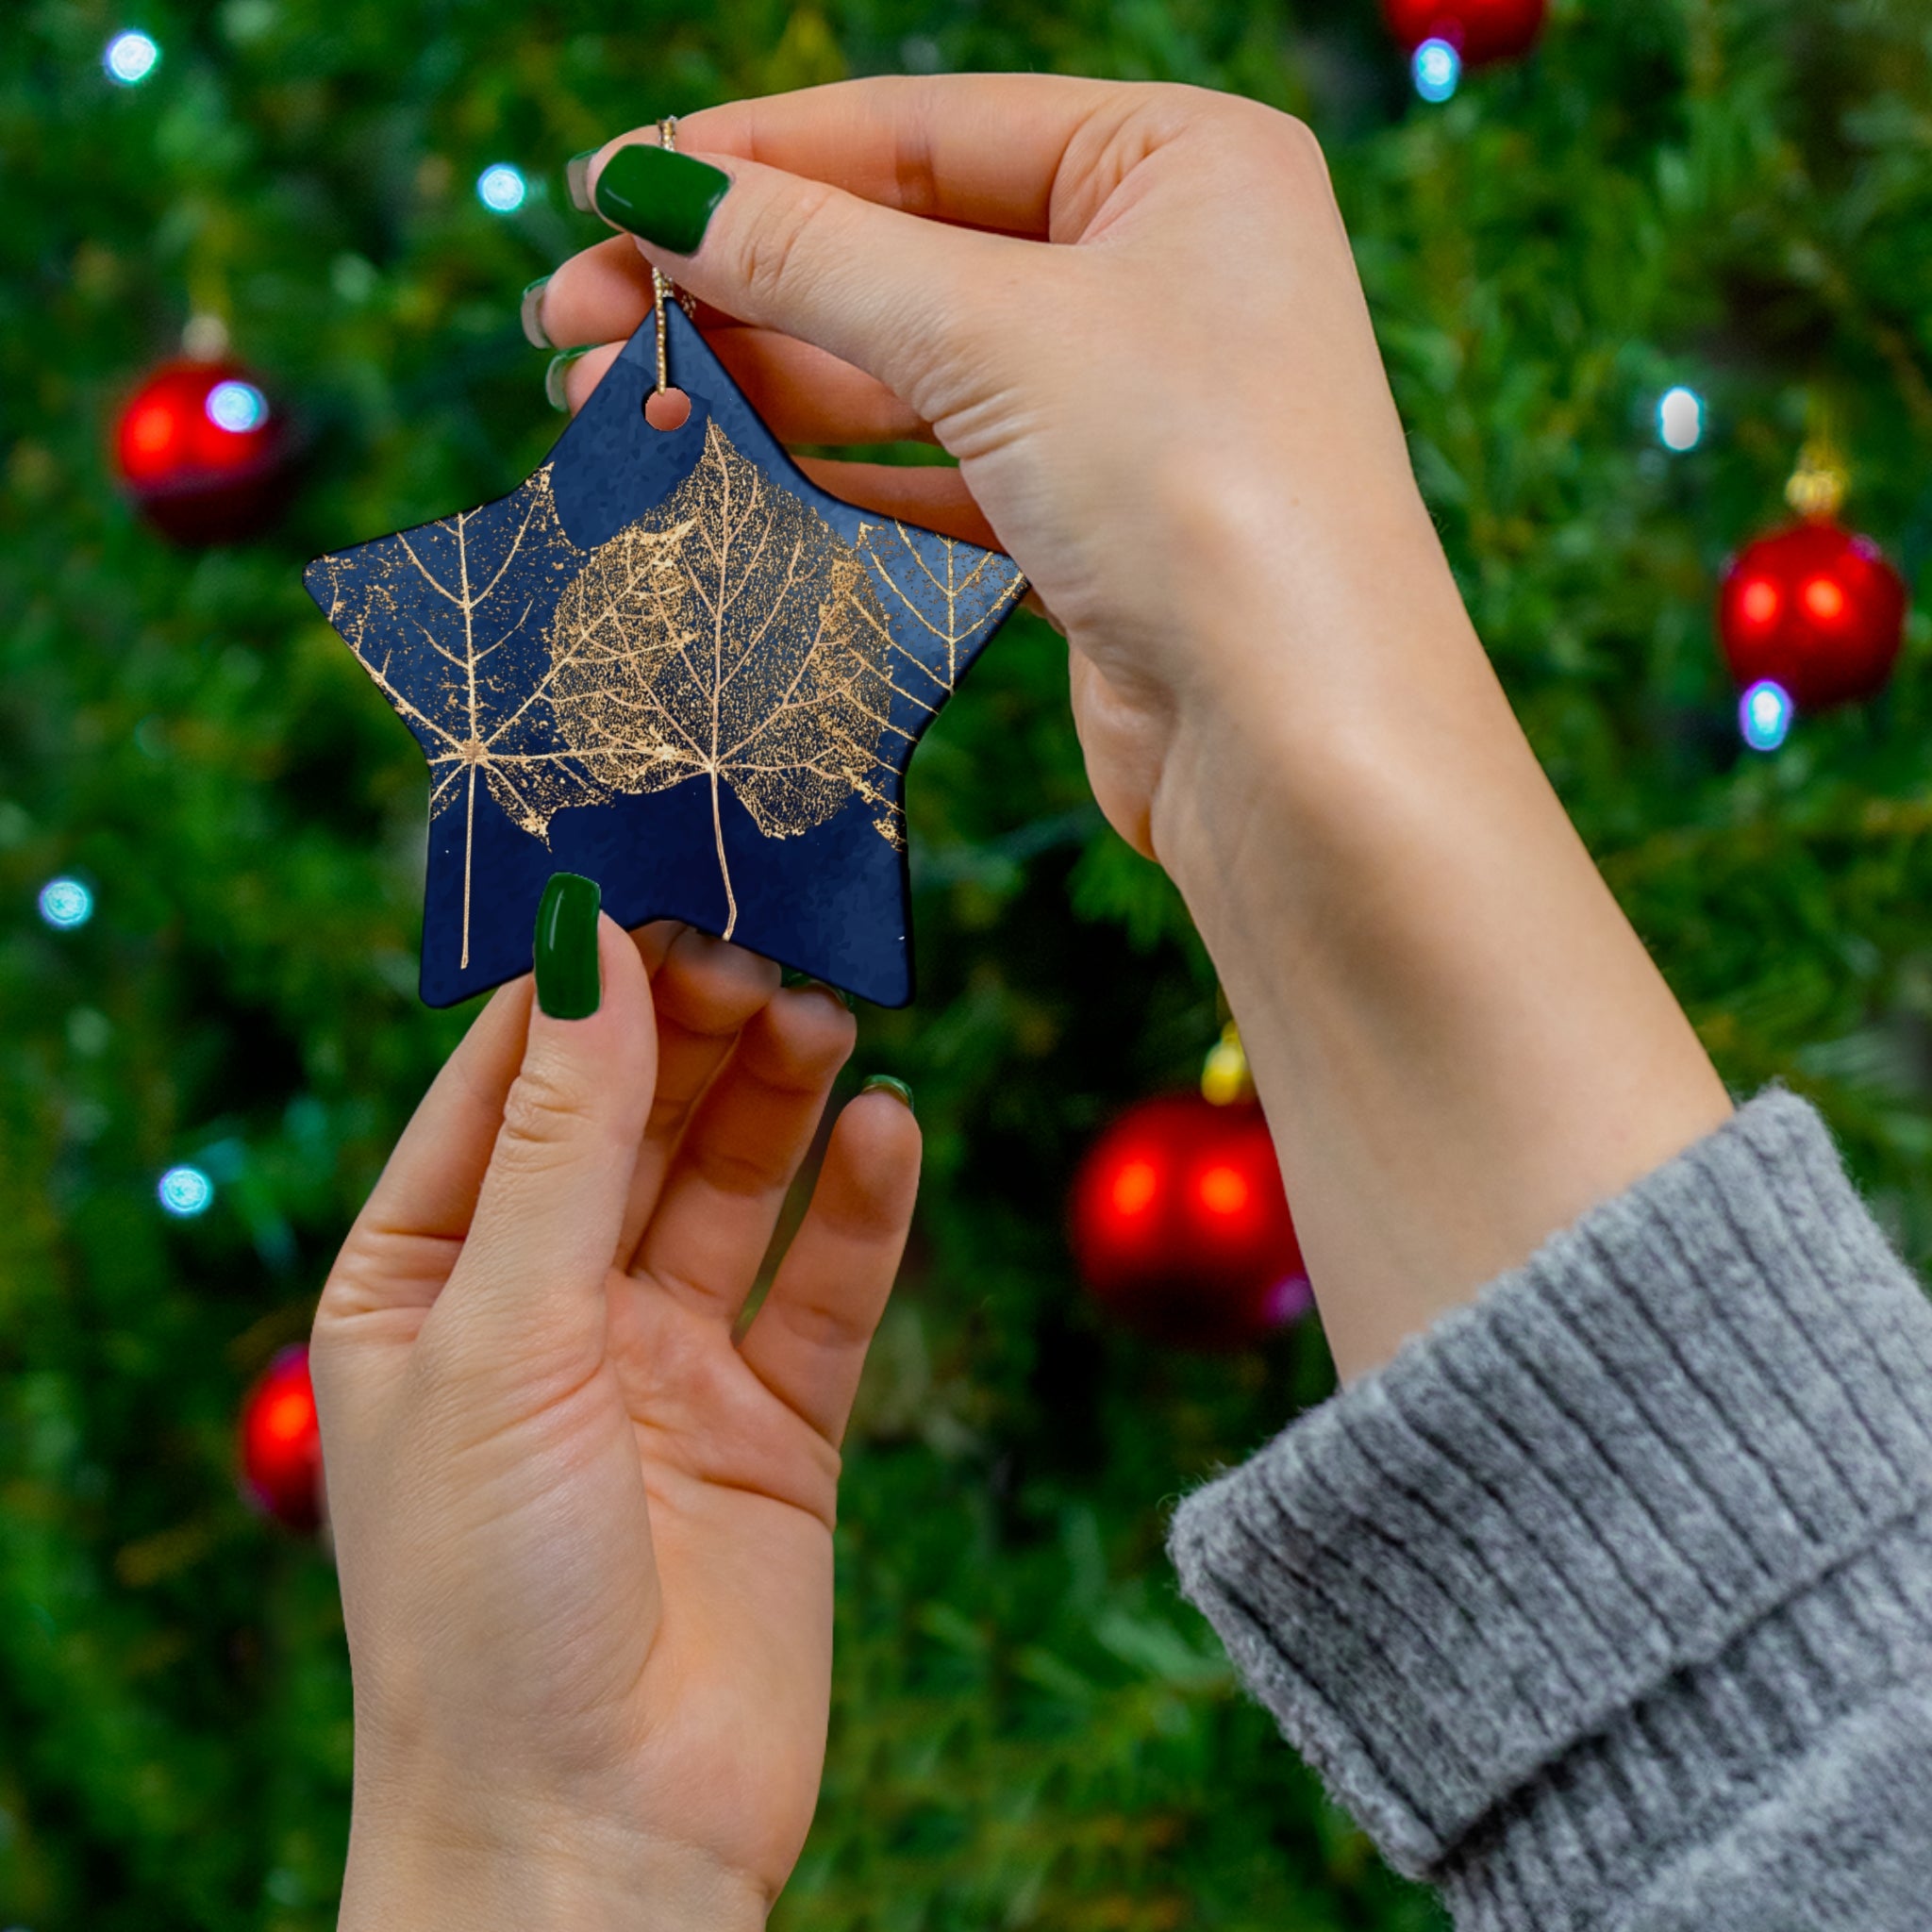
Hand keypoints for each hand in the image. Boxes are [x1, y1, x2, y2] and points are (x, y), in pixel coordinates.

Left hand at [311, 918, 918, 1929]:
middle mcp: (545, 1311)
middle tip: (763, 943)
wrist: (597, 1842)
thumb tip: (584, 947)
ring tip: (828, 1012)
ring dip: (779, 1096)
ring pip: (733, 1184)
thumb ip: (558, 1141)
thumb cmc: (486, 1601)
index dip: (574, 985)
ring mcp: (665, 1366)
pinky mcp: (775, 1427)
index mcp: (424, 1283)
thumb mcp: (500, 1337)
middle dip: (691, 1029)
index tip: (648, 880)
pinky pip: (824, 1288)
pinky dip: (861, 1207)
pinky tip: (891, 1130)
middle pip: (631, 1121)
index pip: (502, 1087)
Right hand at [537, 76, 1729, 1380]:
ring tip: (613, 403)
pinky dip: (829, 470)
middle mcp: (1162, 269)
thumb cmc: (1197, 490)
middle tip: (570, 324)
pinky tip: (720, 472)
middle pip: (901, 249)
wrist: (1302, 745)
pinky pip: (935, 471)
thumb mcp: (992, 334)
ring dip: (761, 383)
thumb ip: (811, 254)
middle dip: (732, 284)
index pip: (920, 128)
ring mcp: (1130, 405)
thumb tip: (649, 183)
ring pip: (906, 370)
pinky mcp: (1094, 525)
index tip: (601, 192)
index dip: (749, 158)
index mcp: (1178, 161)